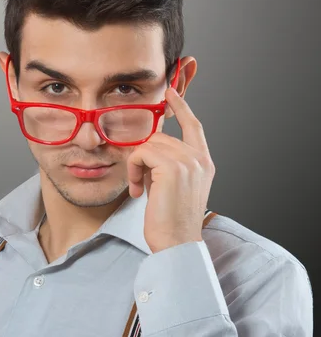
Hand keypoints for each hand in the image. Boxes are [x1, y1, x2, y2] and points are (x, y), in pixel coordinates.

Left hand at [126, 87, 215, 253]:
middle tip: (139, 181)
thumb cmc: (172, 220)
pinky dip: (132, 170)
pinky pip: (141, 154)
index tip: (170, 92)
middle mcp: (199, 159)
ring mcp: (188, 162)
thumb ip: (167, 163)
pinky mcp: (172, 168)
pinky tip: (136, 191)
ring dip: (136, 166)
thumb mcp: (174, 186)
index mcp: (204, 163)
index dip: (181, 106)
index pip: (194, 125)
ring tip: (139, 189)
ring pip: (149, 144)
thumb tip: (146, 147)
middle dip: (143, 155)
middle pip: (161, 136)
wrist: (176, 244)